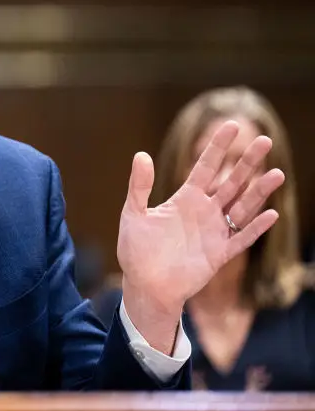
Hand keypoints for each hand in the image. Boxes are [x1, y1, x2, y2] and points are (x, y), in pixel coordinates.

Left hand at [116, 120, 282, 350]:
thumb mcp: (133, 214)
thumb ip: (139, 186)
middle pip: (231, 182)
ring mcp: (215, 232)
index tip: (230, 125)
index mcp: (185, 199)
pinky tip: (270, 214)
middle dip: (247, 162)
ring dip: (258, 191)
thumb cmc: (136, 250)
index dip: (218, 147)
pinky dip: (255, 228)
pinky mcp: (219, 254)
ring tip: (277, 173)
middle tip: (264, 140)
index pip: (205, 167)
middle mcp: (204, 211)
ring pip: (242, 207)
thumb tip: (141, 154)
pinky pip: (241, 239)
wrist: (144, 286)